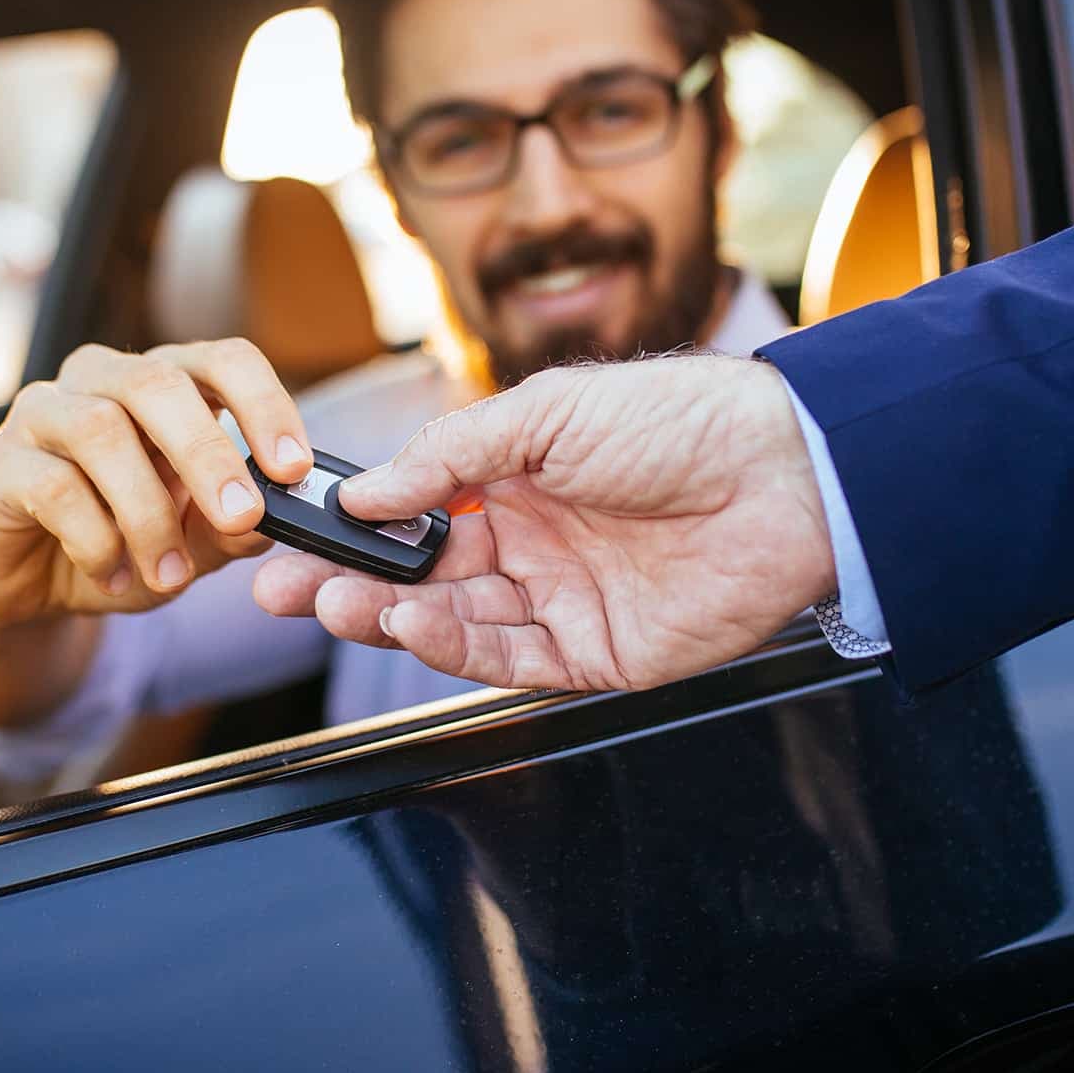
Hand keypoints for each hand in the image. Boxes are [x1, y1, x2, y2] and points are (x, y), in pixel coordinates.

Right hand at [0, 339, 310, 621]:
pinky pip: (53, 487)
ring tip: (171, 576)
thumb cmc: (121, 542)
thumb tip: (275, 517)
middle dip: (208, 453)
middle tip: (242, 516)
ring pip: (102, 431)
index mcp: (161, 383)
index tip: (292, 467)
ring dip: (148, 512)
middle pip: (157, 383)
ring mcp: (42, 413)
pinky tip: (113, 576)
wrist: (31, 587)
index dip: (263, 404)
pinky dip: (96, 540)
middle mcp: (100, 379)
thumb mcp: (192, 542)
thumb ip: (233, 526)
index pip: (222, 360)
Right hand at [252, 354, 834, 690]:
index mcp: (519, 479)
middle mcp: (535, 543)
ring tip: (338, 603)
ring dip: (390, 614)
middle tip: (285, 587)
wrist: (788, 476)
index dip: (355, 526)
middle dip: (349, 581)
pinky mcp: (598, 655)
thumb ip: (452, 454)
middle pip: (422, 574)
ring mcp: (564, 602)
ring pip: (455, 621)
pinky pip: (509, 661)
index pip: (416, 511)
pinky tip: (411, 623)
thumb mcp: (549, 411)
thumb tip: (367, 490)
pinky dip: (453, 648)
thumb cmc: (680, 420)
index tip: (293, 532)